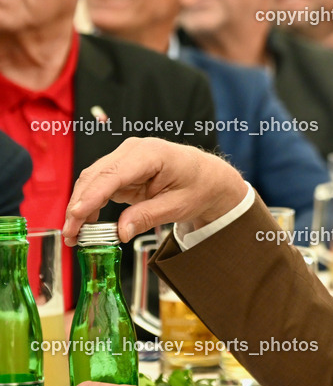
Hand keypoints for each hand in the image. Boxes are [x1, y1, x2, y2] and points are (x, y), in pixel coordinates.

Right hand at [63, 137, 246, 245]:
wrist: (208, 178)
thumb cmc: (198, 186)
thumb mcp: (178, 206)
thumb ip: (148, 216)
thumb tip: (121, 232)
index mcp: (152, 153)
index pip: (114, 174)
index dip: (92, 196)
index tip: (76, 215)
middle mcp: (134, 151)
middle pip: (96, 176)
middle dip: (79, 205)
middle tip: (71, 235)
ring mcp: (126, 157)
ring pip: (93, 180)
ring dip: (80, 206)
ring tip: (74, 234)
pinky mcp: (122, 169)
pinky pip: (99, 185)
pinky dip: (90, 203)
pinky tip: (85, 223)